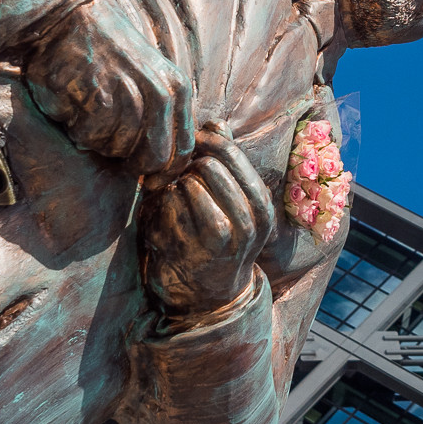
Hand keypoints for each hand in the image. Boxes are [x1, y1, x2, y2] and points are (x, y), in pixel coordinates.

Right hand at [23, 0, 194, 175]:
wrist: (74, 16)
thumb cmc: (113, 54)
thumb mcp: (154, 77)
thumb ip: (166, 117)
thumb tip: (168, 168)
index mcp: (177, 89)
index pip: (181, 152)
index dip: (164, 174)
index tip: (147, 180)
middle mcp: (157, 92)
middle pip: (151, 159)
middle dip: (130, 162)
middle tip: (111, 141)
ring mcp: (126, 93)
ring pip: (115, 149)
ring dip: (98, 140)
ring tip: (90, 111)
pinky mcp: (93, 94)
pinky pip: (88, 135)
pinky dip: (77, 127)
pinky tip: (75, 102)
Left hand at [141, 125, 276, 319]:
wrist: (209, 301)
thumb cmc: (216, 243)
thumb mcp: (230, 202)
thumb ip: (224, 162)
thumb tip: (216, 121)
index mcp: (261, 204)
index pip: (230, 151)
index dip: (201, 142)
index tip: (185, 147)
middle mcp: (250, 220)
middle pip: (208, 165)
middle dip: (184, 166)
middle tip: (171, 174)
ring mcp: (224, 237)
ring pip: (190, 184)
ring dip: (172, 186)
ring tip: (168, 197)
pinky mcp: (195, 251)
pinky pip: (171, 207)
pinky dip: (161, 207)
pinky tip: (161, 217)